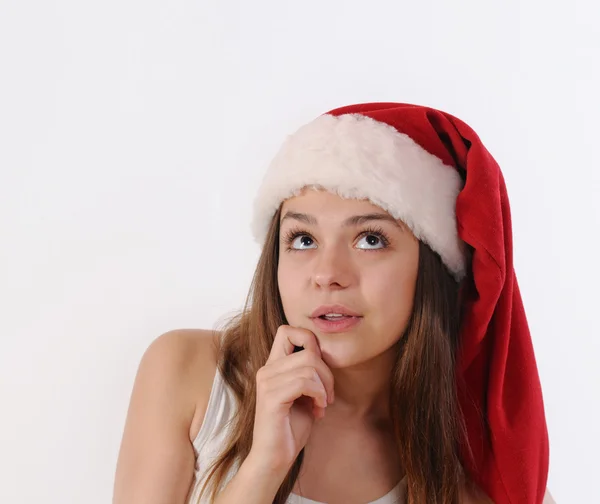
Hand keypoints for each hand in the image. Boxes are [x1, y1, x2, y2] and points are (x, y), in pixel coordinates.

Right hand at [248, 325, 334, 475]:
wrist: (274, 458)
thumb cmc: (291, 428)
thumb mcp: (304, 394)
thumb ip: (309, 373)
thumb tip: (326, 356)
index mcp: (273, 366)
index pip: (288, 330)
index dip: (310, 341)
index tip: (321, 369)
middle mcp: (266, 370)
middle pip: (308, 349)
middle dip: (327, 371)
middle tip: (328, 395)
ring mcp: (267, 382)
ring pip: (310, 365)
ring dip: (325, 386)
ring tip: (322, 404)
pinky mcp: (271, 397)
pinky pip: (305, 382)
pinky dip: (319, 395)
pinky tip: (318, 410)